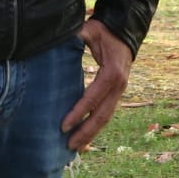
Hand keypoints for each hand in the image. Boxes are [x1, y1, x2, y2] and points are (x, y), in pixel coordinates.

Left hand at [61, 17, 133, 150]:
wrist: (124, 30)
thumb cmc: (103, 31)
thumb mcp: (89, 30)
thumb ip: (75, 37)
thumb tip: (54, 37)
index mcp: (112, 72)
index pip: (93, 97)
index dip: (78, 112)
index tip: (63, 126)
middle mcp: (119, 85)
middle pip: (102, 114)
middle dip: (85, 132)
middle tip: (68, 145)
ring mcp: (120, 91)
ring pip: (106, 117)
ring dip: (91, 133)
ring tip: (75, 147)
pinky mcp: (116, 93)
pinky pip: (106, 113)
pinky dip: (95, 126)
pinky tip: (84, 136)